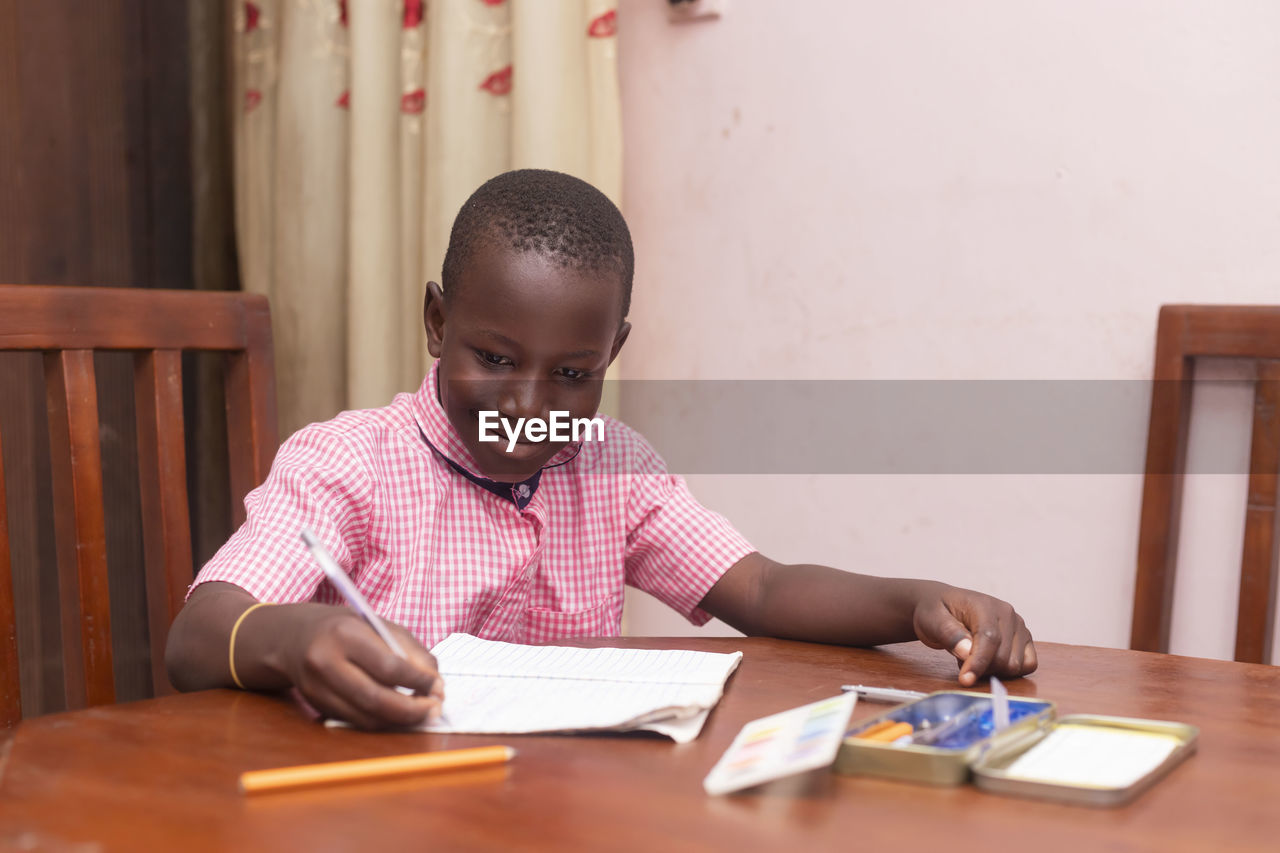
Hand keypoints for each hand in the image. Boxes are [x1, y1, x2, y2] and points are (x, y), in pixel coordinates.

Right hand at [281, 608, 444, 729]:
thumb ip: (411, 651)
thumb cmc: (346, 628)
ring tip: (421, 714)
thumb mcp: (379, 626)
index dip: (419, 682)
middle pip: (376, 699)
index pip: (389, 667)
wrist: (294, 637)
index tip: (439, 687)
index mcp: (346, 634)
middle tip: (435, 709)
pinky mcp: (315, 706)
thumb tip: (436, 683)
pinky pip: (355, 721)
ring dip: (399, 721)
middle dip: (412, 710)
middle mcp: (326, 662)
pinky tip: (398, 715)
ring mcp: (316, 688)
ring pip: (365, 717)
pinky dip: (381, 722)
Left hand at [911, 586, 1036, 685]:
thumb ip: (949, 634)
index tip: (965, 679)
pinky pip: (1028, 665)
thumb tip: (966, 651)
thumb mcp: (931, 619)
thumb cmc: (935, 611)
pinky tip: (989, 663)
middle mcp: (1008, 614)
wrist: (941, 606)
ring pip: (1016, 665)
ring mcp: (1018, 626)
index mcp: (985, 605)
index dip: (978, 663)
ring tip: (973, 657)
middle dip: (982, 668)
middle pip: (1004, 657)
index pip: (990, 639)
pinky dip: (1009, 671)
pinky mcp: (1023, 639)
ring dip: (993, 670)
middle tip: (961, 660)